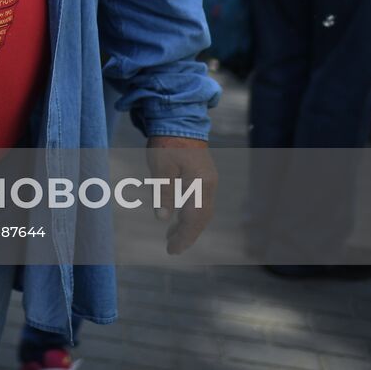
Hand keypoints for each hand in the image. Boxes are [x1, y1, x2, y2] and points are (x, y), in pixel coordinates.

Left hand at [145, 137, 216, 254]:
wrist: (179, 121)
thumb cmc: (167, 143)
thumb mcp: (161, 168)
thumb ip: (164, 193)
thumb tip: (162, 219)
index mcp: (200, 184)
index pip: (194, 218)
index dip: (184, 236)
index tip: (172, 250)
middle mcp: (209, 185)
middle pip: (202, 218)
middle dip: (188, 235)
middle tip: (172, 249)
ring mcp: (209, 180)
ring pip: (202, 211)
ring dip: (189, 226)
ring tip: (172, 237)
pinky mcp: (204, 177)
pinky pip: (200, 202)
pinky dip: (190, 214)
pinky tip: (178, 218)